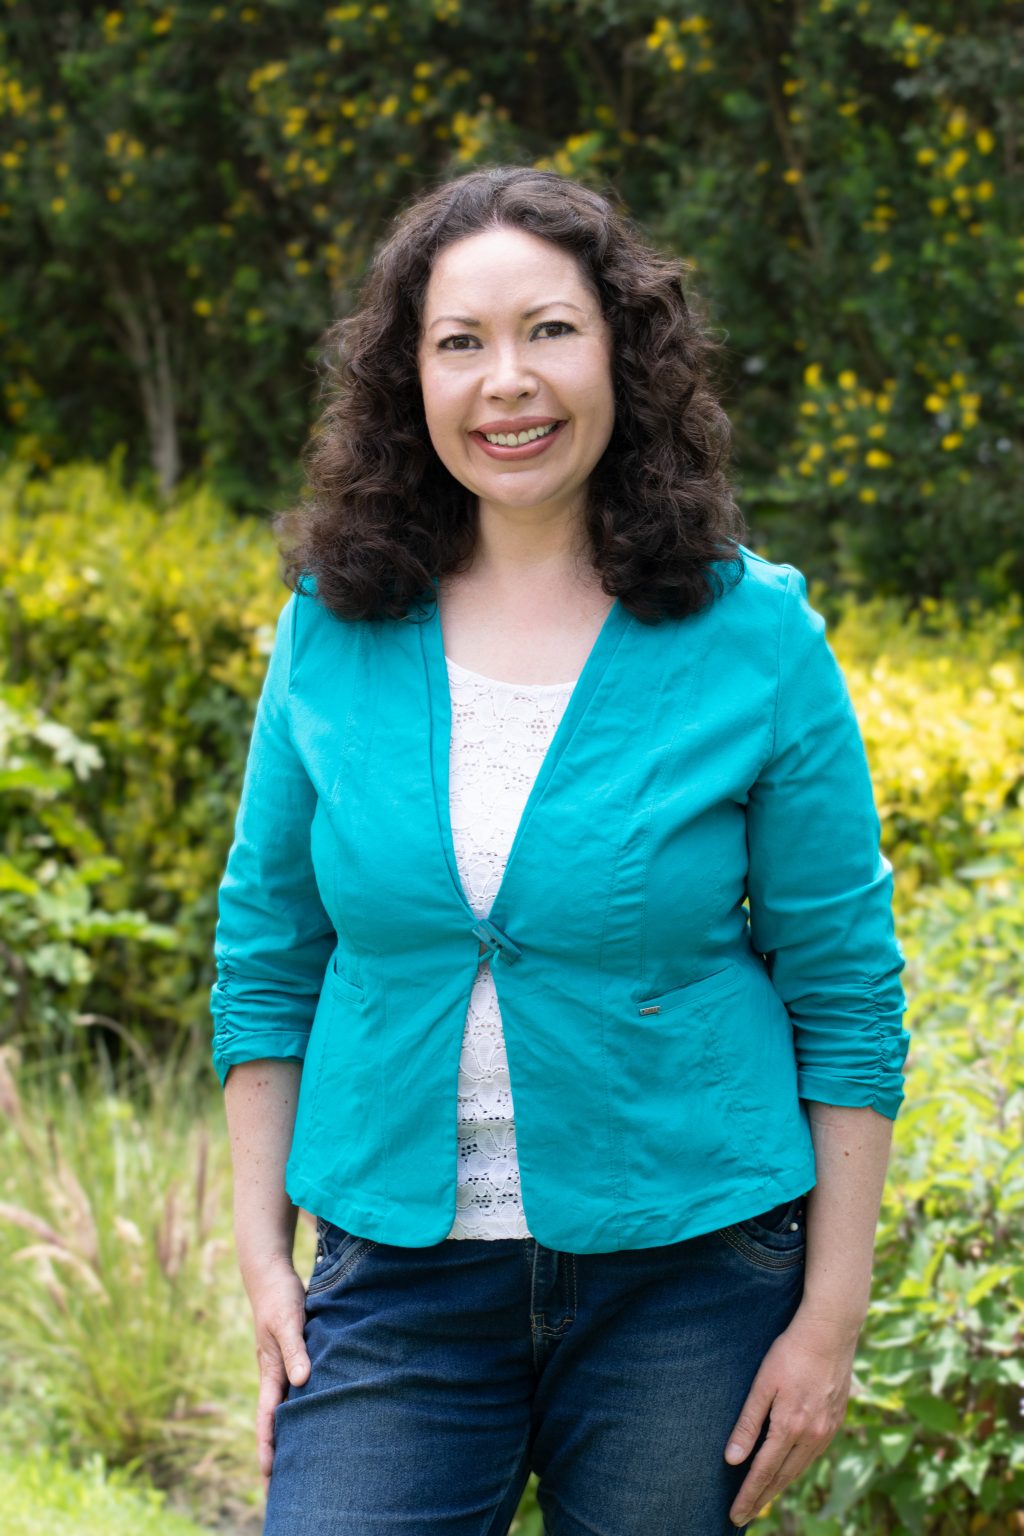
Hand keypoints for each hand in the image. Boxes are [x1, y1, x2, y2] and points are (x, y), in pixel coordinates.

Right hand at [245, 1255, 311, 1496]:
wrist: (271, 1274)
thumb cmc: (279, 1297)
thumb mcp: (288, 1321)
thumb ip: (295, 1349)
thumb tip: (301, 1381)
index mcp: (270, 1370)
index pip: (268, 1417)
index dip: (268, 1445)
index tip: (269, 1474)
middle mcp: (275, 1373)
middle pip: (275, 1420)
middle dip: (277, 1451)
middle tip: (280, 1487)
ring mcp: (283, 1365)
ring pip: (286, 1407)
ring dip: (291, 1432)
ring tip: (300, 1461)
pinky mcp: (294, 1355)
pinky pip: (297, 1389)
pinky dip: (302, 1407)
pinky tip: (316, 1417)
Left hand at [723, 1307, 859, 1526]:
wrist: (830, 1332)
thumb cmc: (790, 1353)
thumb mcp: (762, 1384)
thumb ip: (748, 1423)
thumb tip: (732, 1460)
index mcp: (790, 1428)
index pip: (763, 1472)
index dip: (748, 1495)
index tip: (735, 1515)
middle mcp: (811, 1436)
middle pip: (782, 1477)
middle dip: (762, 1498)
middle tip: (744, 1516)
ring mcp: (827, 1430)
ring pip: (800, 1469)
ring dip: (780, 1486)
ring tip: (763, 1499)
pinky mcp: (836, 1421)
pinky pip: (814, 1455)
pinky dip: (798, 1469)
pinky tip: (789, 1470)